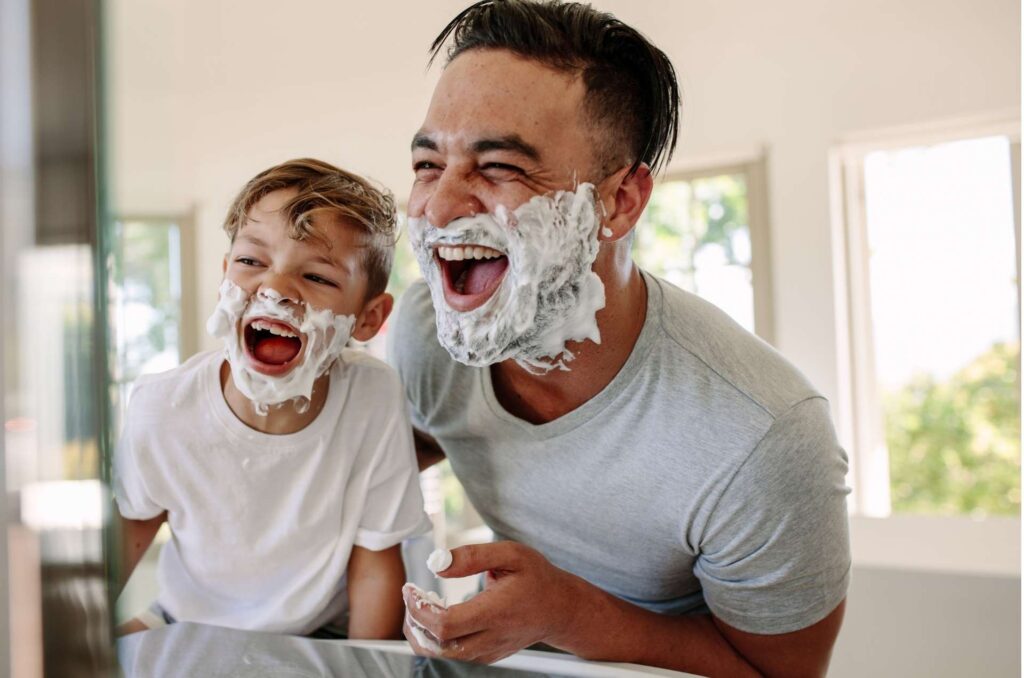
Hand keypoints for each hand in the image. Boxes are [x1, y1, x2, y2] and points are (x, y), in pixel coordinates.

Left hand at [402, 541, 580, 664]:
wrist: (560, 609)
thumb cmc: (537, 580)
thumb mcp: (512, 554)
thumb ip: (474, 556)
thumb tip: (439, 564)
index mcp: (495, 612)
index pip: (446, 624)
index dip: (420, 609)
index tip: (410, 589)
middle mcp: (491, 637)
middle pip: (438, 647)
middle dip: (414, 624)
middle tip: (412, 597)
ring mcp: (488, 651)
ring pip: (443, 654)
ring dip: (422, 633)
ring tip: (421, 605)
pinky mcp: (487, 655)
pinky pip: (454, 654)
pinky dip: (437, 638)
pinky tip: (438, 615)